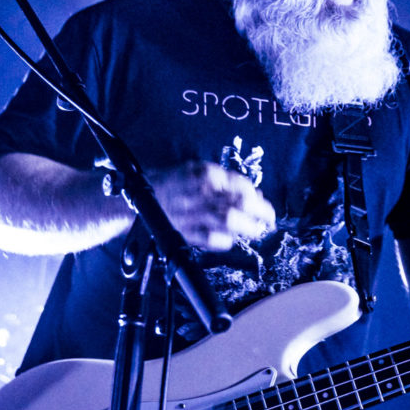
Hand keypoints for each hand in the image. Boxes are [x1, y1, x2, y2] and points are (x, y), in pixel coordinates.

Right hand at [150, 161, 276, 250]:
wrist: (141, 199)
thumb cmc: (175, 183)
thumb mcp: (198, 170)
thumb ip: (225, 181)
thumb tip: (254, 195)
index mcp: (203, 174)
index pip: (239, 184)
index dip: (254, 194)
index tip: (261, 200)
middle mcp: (199, 193)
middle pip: (238, 202)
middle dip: (259, 211)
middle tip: (268, 217)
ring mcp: (193, 214)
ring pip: (228, 220)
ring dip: (248, 227)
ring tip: (257, 229)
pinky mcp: (186, 232)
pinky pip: (212, 239)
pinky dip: (227, 240)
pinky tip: (232, 238)